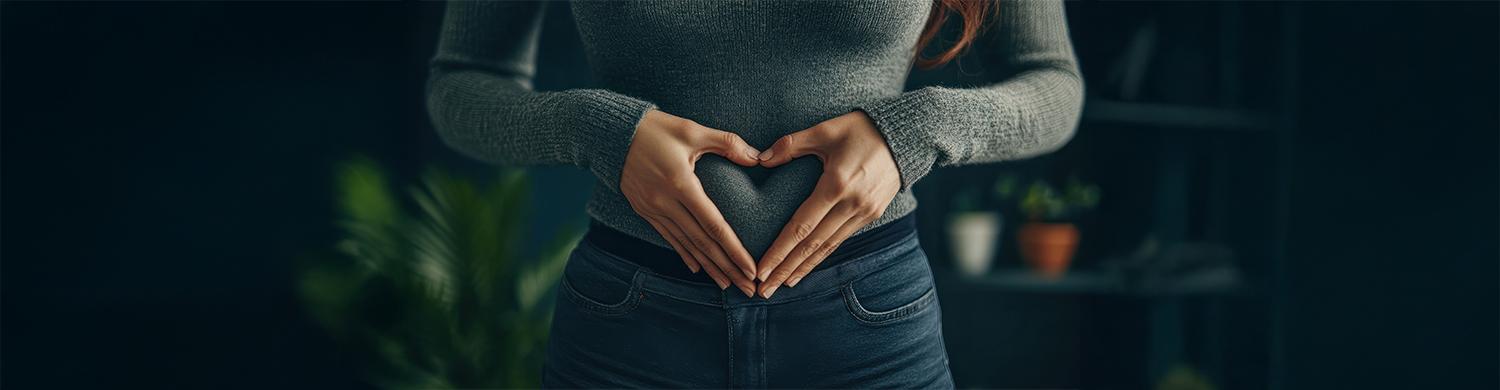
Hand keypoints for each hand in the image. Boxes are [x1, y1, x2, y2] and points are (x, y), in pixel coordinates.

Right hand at [621, 109, 760, 296]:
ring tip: (728, 285)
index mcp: (681, 184)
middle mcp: (666, 203)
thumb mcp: (692, 130)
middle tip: (747, 289)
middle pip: (702, 243)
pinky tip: (697, 268)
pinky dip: (685, 254)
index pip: (714, 226)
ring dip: (709, 267)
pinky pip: (668, 237)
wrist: (610, 133)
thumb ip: (727, 143)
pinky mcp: (644, 210)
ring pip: (686, 245)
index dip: (734, 250)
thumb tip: (758, 157)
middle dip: (727, 268)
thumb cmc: (655, 128)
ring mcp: (652, 209)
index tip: (751, 269)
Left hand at [755, 111, 900, 297]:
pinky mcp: (872, 214)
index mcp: (836, 184)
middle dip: (786, 269)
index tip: (761, 270)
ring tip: (782, 286)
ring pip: (828, 247)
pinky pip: (841, 239)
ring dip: (803, 268)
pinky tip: (807, 266)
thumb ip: (791, 145)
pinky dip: (822, 256)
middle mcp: (851, 204)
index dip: (780, 251)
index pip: (801, 226)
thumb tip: (760, 159)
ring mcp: (864, 212)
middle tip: (763, 291)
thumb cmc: (861, 129)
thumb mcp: (825, 129)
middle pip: (812, 245)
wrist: (907, 135)